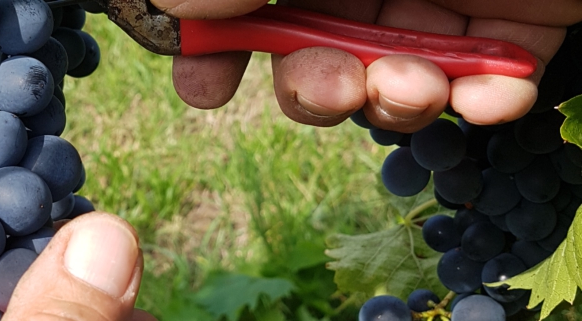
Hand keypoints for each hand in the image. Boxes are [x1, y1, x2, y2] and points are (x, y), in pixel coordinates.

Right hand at [153, 0, 581, 131]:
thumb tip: (178, 6)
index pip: (245, 3)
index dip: (216, 45)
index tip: (206, 90)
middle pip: (312, 45)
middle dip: (311, 86)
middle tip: (330, 90)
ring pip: (391, 72)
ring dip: (394, 99)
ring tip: (414, 87)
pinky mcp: (511, 22)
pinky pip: (485, 77)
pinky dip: (486, 99)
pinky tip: (495, 96)